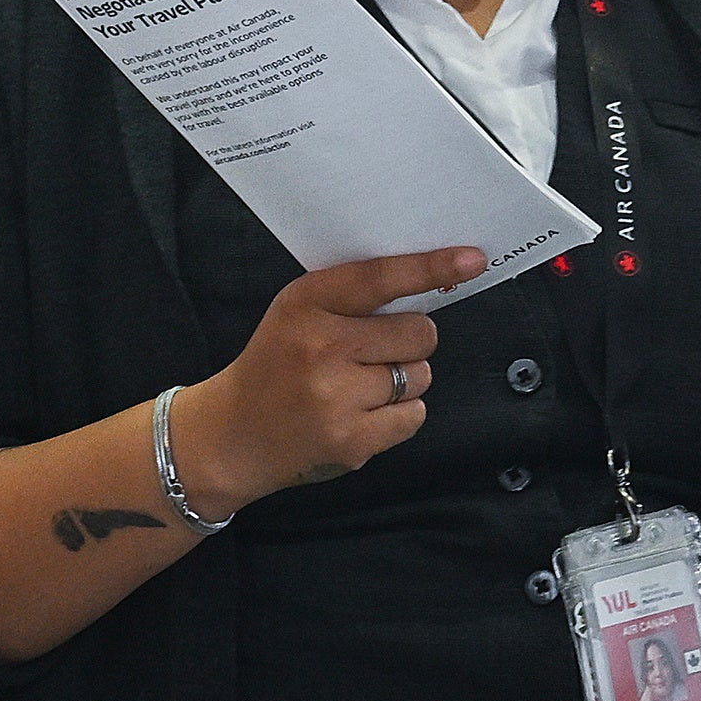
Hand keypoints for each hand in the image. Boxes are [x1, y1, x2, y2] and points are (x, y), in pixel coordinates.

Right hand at [172, 247, 482, 509]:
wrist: (230, 435)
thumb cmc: (276, 365)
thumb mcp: (297, 314)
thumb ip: (352, 299)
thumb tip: (430, 285)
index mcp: (305, 304)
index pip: (380, 277)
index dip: (430, 267)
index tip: (470, 260)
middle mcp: (320, 347)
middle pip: (418, 332)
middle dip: (410, 342)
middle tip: (374, 353)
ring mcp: (335, 397)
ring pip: (419, 375)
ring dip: (403, 381)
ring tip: (358, 388)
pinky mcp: (350, 439)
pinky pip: (414, 416)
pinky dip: (399, 416)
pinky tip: (362, 414)